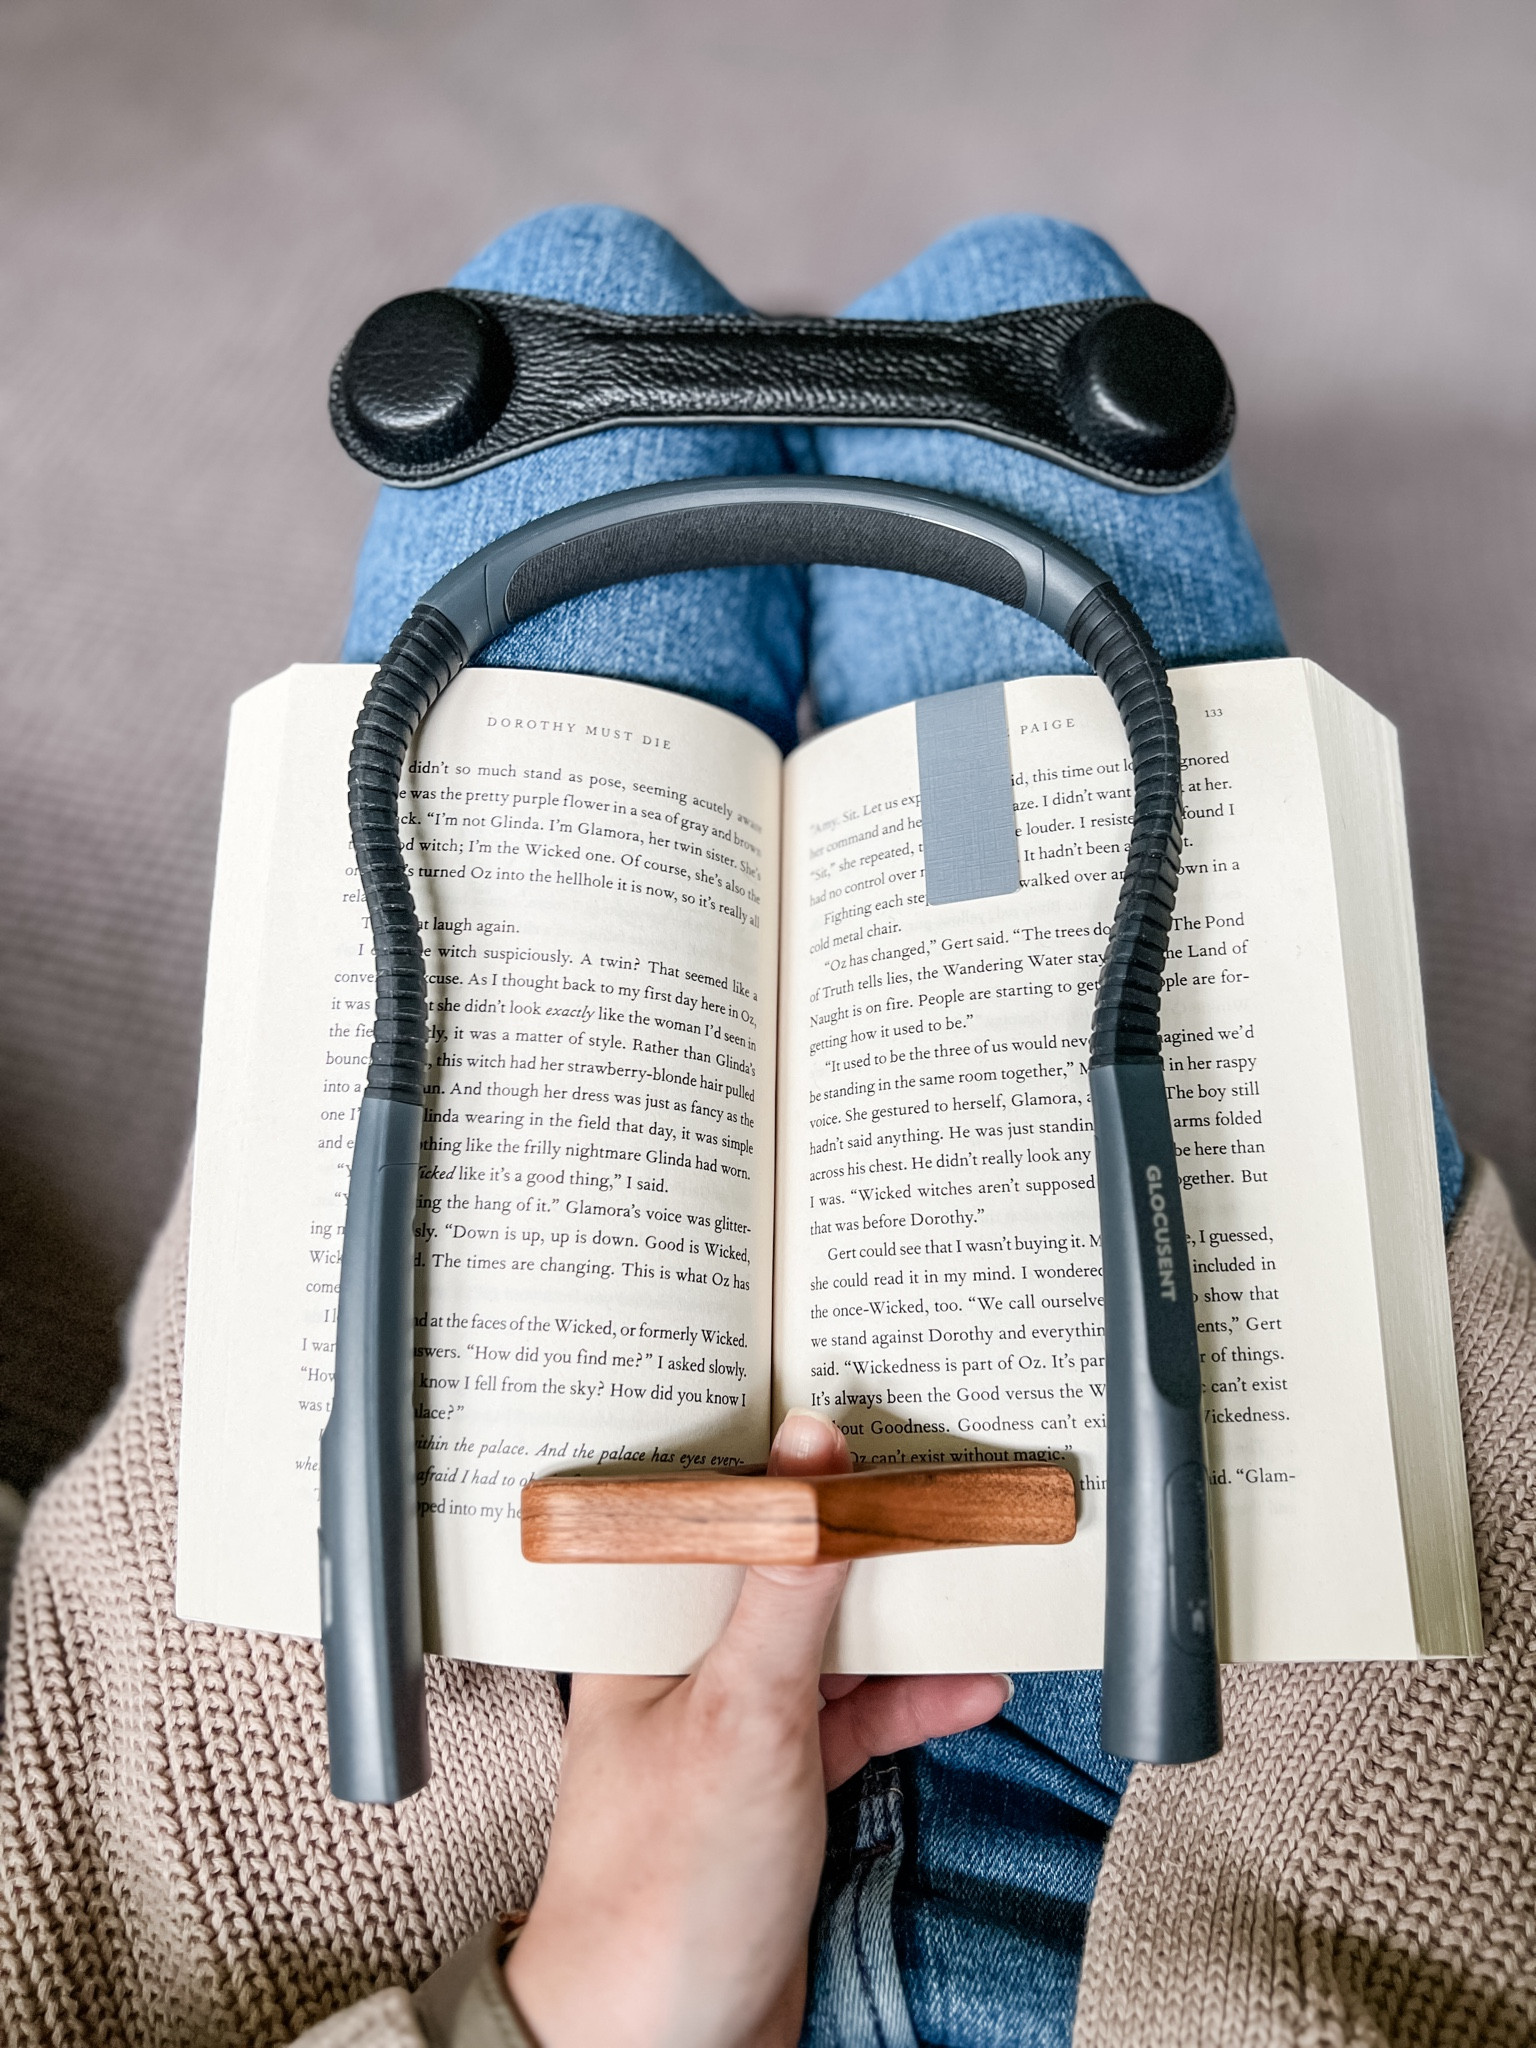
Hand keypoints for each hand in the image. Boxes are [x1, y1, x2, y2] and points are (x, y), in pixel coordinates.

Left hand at [505, 1410, 1010, 2047]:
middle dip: (860, 1536)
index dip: (784, 1457)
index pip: (716, 1509)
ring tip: (977, 1570)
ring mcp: (732, 1724)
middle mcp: (682, 1663)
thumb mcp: (745, 1711)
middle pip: (781, 1569)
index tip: (862, 1410)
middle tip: (942, 1483)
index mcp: (643, 1625)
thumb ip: (788, 1582)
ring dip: (899, 1620)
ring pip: (826, 1641)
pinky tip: (975, 1683)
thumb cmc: (667, 1886)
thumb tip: (813, 1454)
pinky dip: (909, 1701)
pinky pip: (852, 1717)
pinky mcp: (777, 1785)